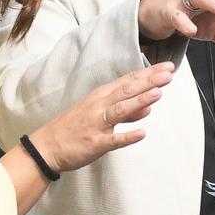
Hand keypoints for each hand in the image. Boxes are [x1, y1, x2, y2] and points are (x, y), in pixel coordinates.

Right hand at [30, 63, 172, 171]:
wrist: (46, 147)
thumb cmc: (74, 127)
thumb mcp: (99, 113)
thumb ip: (126, 110)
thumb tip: (148, 106)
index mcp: (101, 96)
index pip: (128, 81)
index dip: (148, 73)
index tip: (167, 67)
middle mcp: (99, 106)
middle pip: (126, 90)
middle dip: (149, 81)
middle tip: (169, 74)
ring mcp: (96, 124)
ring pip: (120, 110)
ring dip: (139, 101)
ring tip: (158, 93)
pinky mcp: (94, 143)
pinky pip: (113, 140)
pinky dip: (127, 136)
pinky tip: (142, 134)